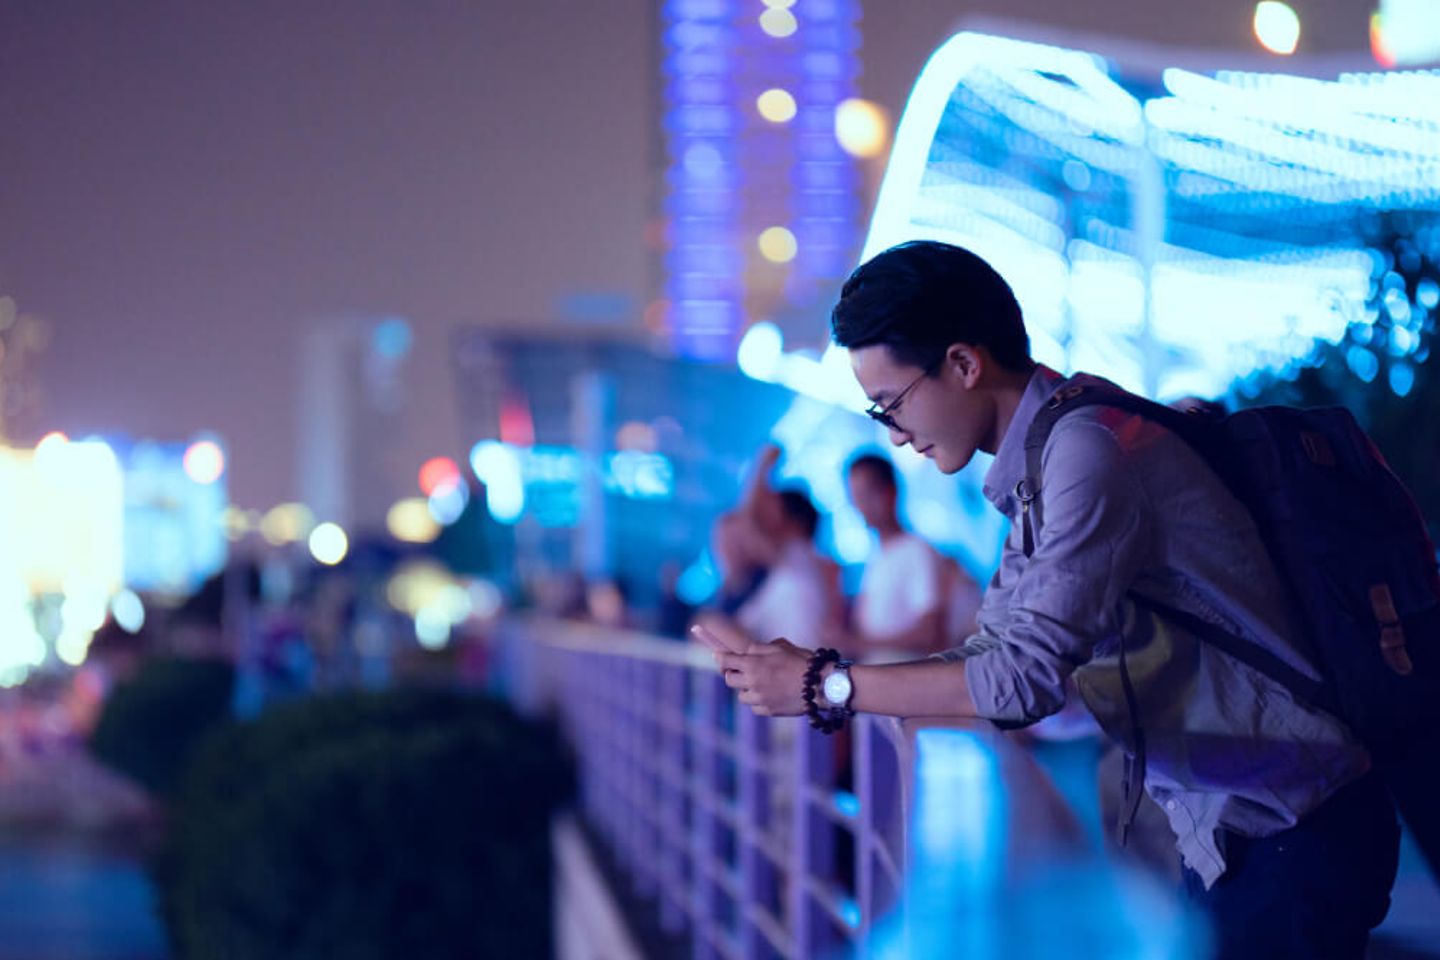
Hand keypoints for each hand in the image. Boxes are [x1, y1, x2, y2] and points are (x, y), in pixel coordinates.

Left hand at [693, 622, 811, 716]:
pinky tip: (770, 694)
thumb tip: (746, 652)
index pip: (725, 660)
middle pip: (729, 680)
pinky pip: (754, 707)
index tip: (719, 656)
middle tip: (741, 671)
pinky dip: (758, 701)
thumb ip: (759, 649)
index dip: (721, 657)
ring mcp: (760, 699)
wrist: (821, 685)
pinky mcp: (769, 711)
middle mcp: (752, 682)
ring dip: (746, 689)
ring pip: (741, 696)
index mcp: (753, 663)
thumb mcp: (780, 647)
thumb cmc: (803, 662)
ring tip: (761, 683)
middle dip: (733, 674)